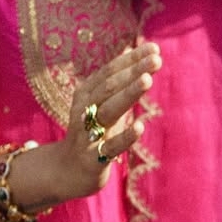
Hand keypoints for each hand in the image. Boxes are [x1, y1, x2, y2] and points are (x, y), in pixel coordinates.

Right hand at [56, 41, 162, 197]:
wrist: (66, 172)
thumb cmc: (91, 130)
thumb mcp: (101, 103)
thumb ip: (118, 80)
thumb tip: (133, 49)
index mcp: (86, 93)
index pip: (110, 71)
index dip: (132, 59)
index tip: (155, 48)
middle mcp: (83, 110)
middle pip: (109, 87)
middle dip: (133, 71)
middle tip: (156, 59)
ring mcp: (87, 135)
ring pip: (108, 111)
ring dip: (128, 93)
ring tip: (147, 79)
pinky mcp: (93, 159)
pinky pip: (110, 147)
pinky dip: (125, 136)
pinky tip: (140, 126)